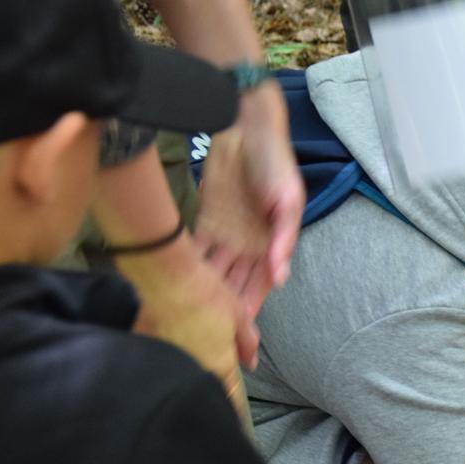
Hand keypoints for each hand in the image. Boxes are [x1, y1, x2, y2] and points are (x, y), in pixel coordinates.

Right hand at [115, 230, 257, 415]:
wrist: (166, 276)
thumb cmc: (205, 292)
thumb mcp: (237, 314)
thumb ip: (247, 343)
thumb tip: (252, 363)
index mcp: (219, 363)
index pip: (230, 395)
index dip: (233, 408)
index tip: (233, 418)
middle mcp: (194, 367)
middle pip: (204, 388)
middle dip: (209, 392)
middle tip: (211, 394)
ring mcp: (169, 358)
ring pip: (181, 375)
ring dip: (186, 376)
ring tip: (187, 372)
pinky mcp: (147, 345)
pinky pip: (159, 359)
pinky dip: (163, 359)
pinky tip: (164, 353)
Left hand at [192, 86, 303, 318]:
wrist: (246, 128)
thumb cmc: (276, 163)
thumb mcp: (289, 201)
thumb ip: (284, 238)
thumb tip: (281, 277)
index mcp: (273, 246)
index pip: (261, 286)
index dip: (250, 309)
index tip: (238, 333)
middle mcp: (250, 247)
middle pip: (235, 286)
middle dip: (225, 311)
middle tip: (208, 335)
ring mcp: (227, 235)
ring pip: (215, 273)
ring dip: (204, 292)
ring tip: (187, 316)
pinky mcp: (207, 220)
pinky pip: (197, 249)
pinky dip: (188, 265)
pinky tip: (175, 283)